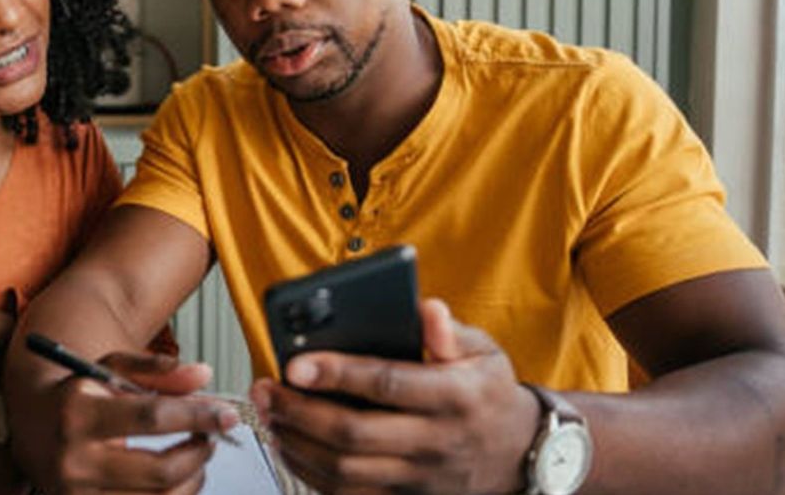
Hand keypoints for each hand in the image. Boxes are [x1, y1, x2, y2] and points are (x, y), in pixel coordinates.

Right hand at [33, 351, 238, 493]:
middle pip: (160, 470)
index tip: (226, 415)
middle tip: (211, 437)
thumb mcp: (108, 368)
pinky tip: (177, 479)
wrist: (29, 427)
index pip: (151, 418)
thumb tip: (203, 376)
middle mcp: (74, 461)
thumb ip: (156, 370)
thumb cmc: (74, 396)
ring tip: (195, 457)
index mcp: (77, 414)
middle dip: (199, 454)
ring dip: (192, 479)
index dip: (196, 415)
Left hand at [250, 299, 539, 493]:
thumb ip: (449, 332)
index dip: (337, 373)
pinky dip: (311, 474)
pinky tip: (290, 446)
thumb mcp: (485, 354)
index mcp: (455, 397)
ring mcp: (420, 477)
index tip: (294, 364)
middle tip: (265, 390)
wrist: (518, 456)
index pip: (387, 383)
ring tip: (270, 416)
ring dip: (297, 444)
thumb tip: (424, 307)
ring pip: (345, 471)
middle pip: (354, 434)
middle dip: (299, 412)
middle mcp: (437, 442)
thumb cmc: (487, 395)